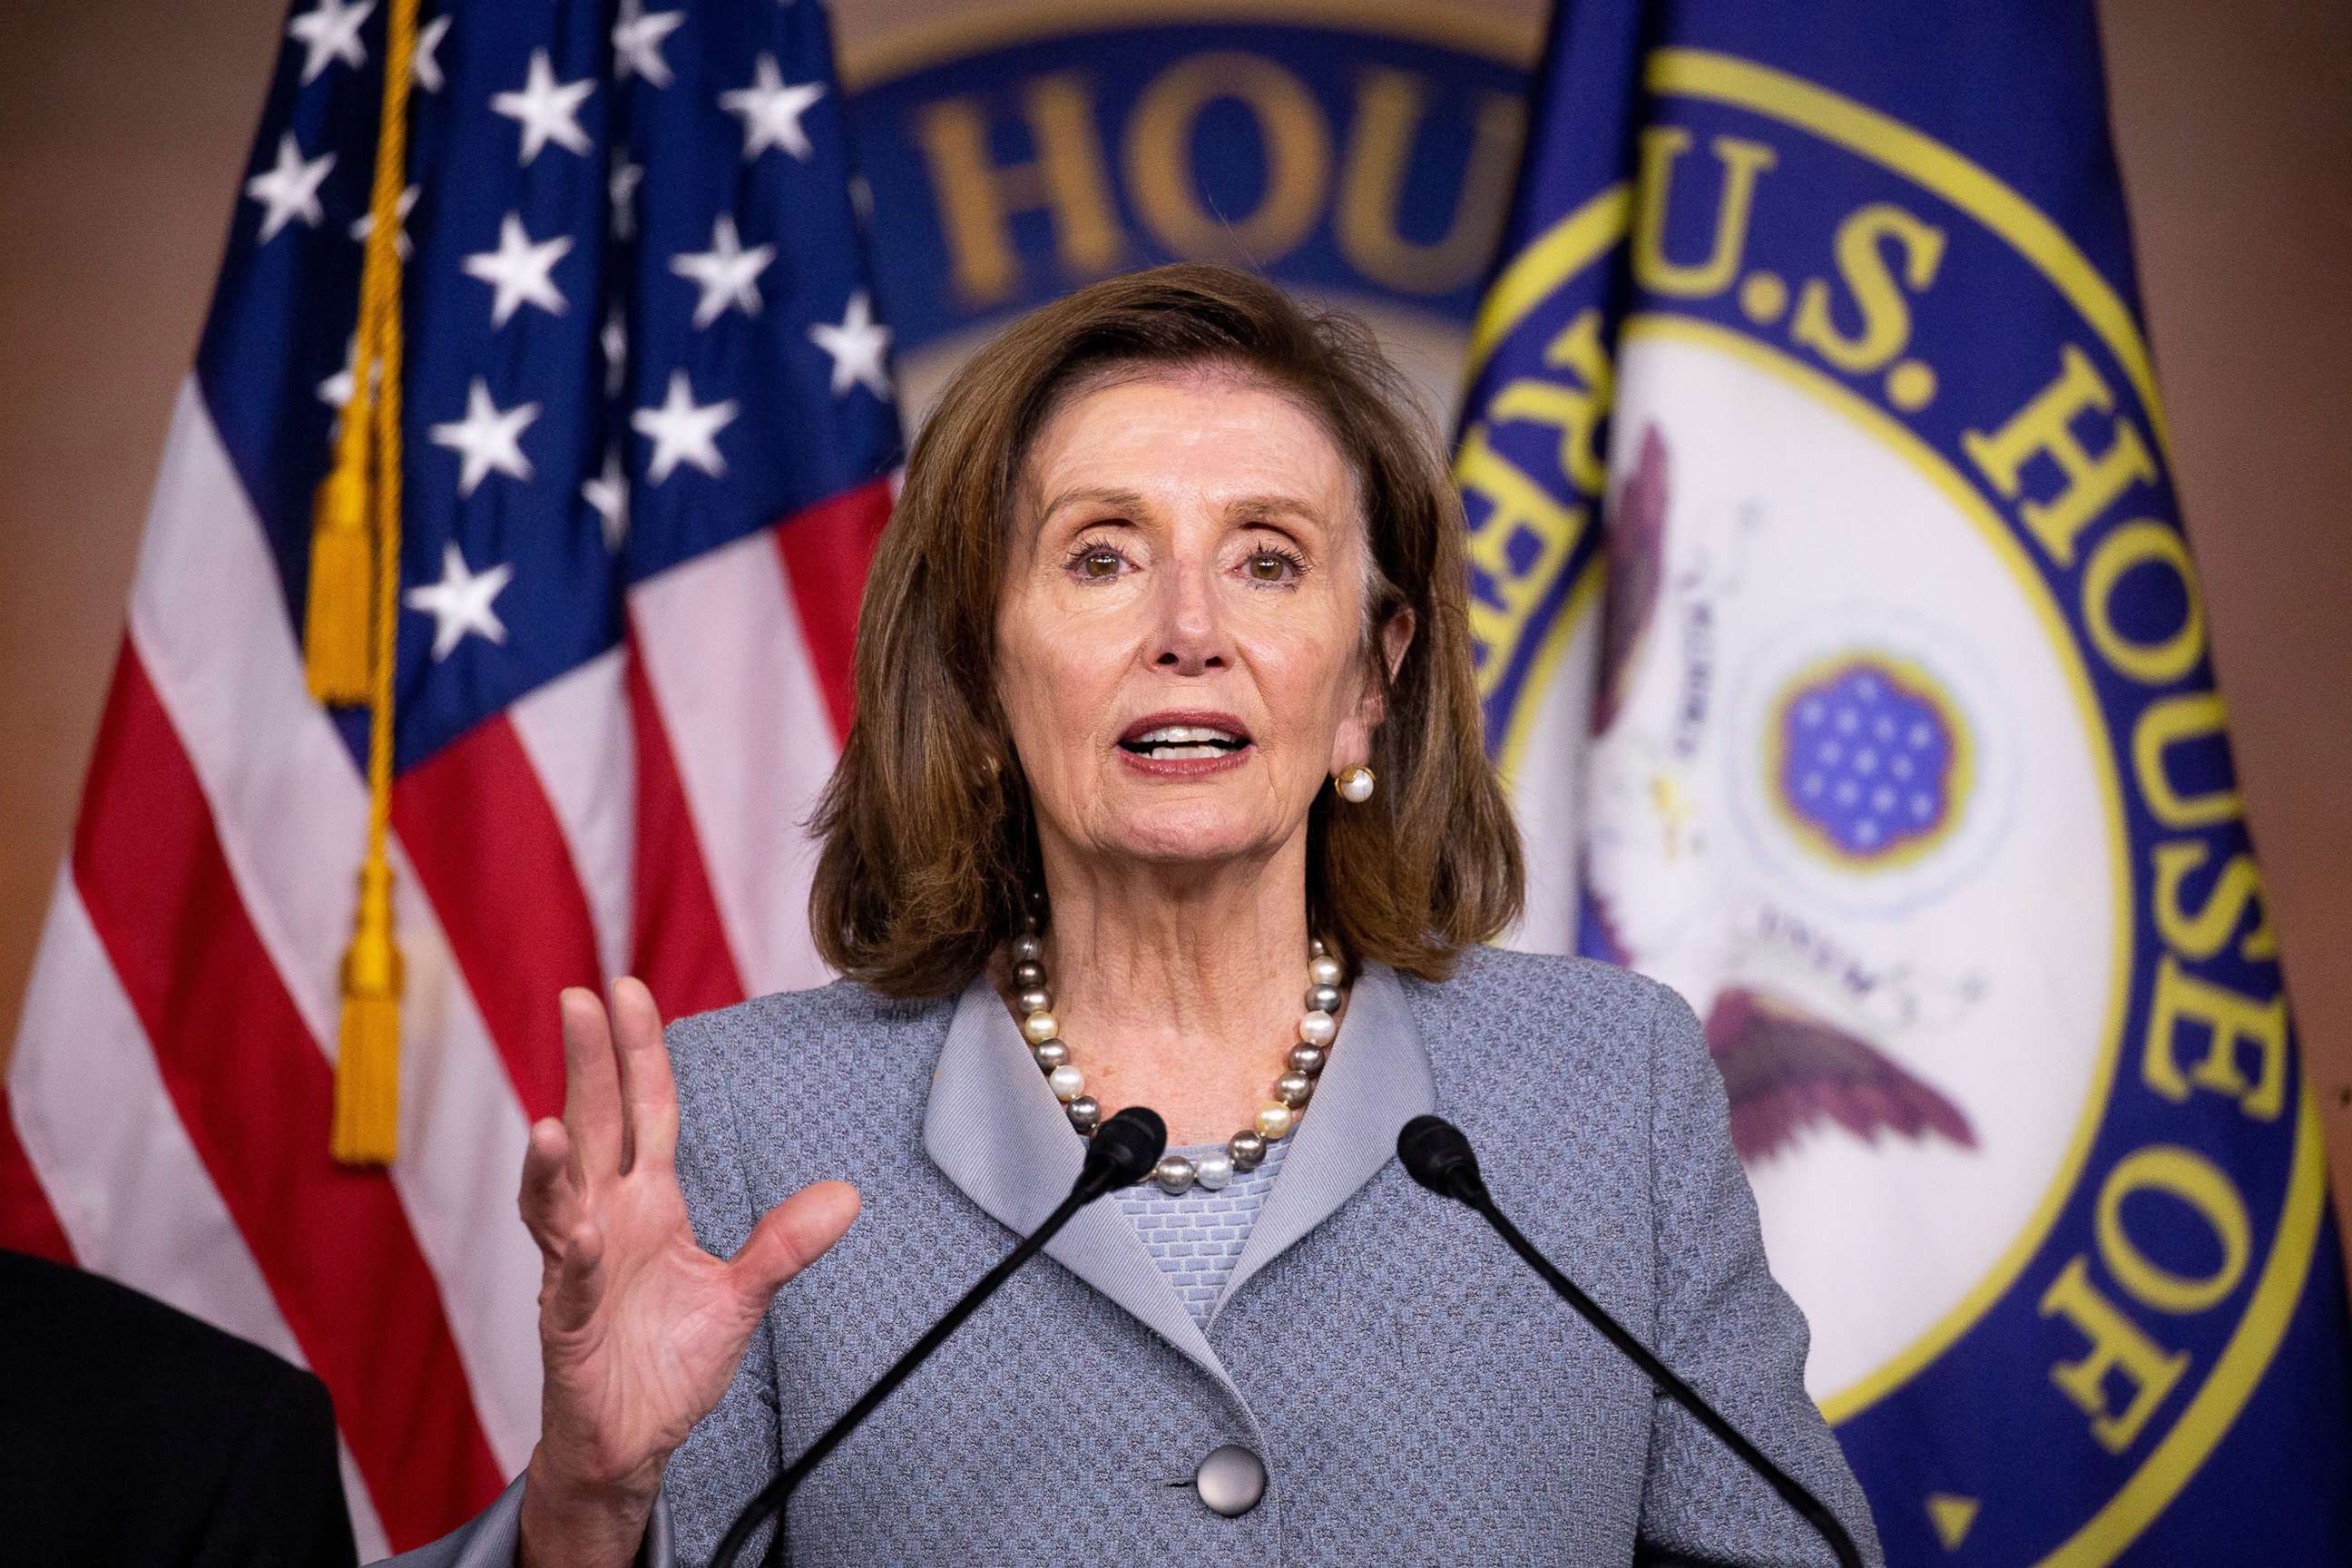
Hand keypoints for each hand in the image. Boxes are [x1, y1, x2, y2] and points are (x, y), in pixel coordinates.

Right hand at [516, 978, 859, 1567]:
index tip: (629, 988)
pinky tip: (584, 1230)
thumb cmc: (667, 1362)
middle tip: (578, 1000)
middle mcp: (606, 1219)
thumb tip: (848, 1195)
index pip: (645, 1111)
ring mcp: (579, 1269)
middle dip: (586, 1067)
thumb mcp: (742, 1296)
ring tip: (548, 1121)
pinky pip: (570, 1281)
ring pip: (558, 1200)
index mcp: (647, 1202)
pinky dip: (575, 1254)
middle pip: (593, 1129)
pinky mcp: (568, 1323)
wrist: (630, 1444)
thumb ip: (784, 1244)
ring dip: (551, 1163)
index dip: (640, 1053)